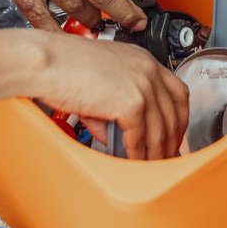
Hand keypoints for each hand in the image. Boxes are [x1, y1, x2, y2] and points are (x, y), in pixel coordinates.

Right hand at [38, 32, 188, 159]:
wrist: (47, 61)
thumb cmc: (64, 65)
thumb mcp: (100, 78)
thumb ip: (116, 102)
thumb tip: (117, 134)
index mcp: (142, 59)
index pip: (177, 92)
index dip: (179, 118)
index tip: (174, 134)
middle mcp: (147, 69)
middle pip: (175, 113)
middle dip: (171, 140)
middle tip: (165, 157)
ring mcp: (142, 85)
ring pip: (159, 130)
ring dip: (156, 153)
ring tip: (149, 168)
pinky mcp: (131, 103)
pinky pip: (140, 138)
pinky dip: (137, 154)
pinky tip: (132, 161)